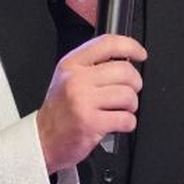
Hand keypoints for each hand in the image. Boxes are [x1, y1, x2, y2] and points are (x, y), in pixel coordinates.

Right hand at [36, 34, 146, 174]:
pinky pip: (126, 119)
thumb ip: (92, 66)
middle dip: (134, 84)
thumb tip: (126, 60)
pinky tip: (115, 124)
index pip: (107, 44)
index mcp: (71, 65)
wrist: (43, 139)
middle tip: (127, 93)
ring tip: (118, 110)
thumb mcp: (67, 79)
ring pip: (128, 95)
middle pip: (125, 71)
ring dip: (131, 106)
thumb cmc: (59, 111)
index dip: (131, 46)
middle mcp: (76, 80)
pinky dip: (127, 123)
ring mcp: (83, 101)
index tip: (140, 54)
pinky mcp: (91, 123)